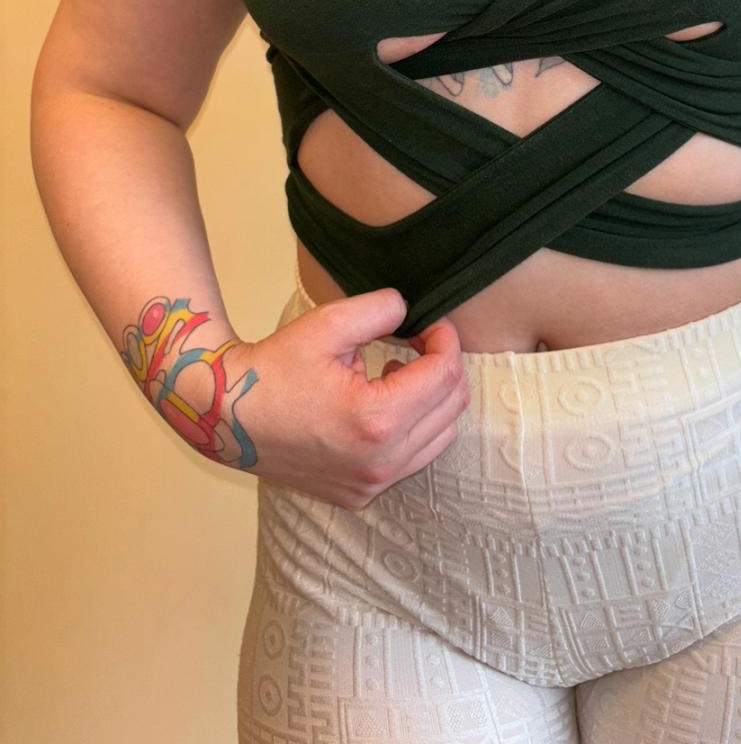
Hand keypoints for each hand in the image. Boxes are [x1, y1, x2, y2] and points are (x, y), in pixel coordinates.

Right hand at [216, 289, 469, 508]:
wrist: (226, 418)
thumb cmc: (273, 368)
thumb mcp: (328, 323)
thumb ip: (382, 309)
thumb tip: (414, 310)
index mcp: (376, 419)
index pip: (444, 374)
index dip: (446, 339)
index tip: (430, 322)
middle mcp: (380, 461)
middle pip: (451, 407)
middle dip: (443, 366)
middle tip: (419, 341)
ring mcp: (370, 484)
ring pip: (439, 437)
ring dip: (432, 399)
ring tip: (398, 370)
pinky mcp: (360, 495)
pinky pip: (412, 459)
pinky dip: (413, 428)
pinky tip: (383, 403)